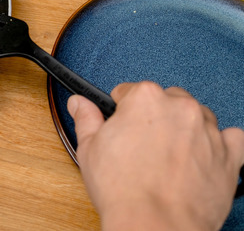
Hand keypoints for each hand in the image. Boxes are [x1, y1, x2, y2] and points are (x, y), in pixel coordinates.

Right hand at [68, 81, 243, 230]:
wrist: (155, 224)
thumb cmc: (124, 190)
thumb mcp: (90, 149)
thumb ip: (86, 119)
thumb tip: (79, 103)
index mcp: (145, 99)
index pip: (130, 91)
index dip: (121, 111)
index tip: (120, 127)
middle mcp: (180, 107)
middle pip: (166, 100)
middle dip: (155, 118)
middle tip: (142, 145)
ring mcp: (208, 130)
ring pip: (197, 116)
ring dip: (185, 129)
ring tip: (169, 156)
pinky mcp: (229, 154)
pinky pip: (232, 138)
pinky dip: (220, 144)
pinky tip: (202, 156)